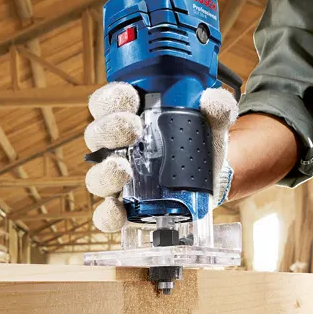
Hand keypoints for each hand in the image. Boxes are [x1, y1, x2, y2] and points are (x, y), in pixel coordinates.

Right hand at [84, 82, 238, 232]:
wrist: (213, 179)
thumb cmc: (200, 142)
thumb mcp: (211, 122)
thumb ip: (216, 108)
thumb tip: (214, 100)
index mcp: (128, 118)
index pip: (106, 103)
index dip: (112, 98)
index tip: (131, 98)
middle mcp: (116, 147)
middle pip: (96, 135)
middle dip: (110, 130)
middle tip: (133, 129)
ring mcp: (118, 179)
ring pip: (96, 175)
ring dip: (106, 172)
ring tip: (124, 168)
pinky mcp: (126, 208)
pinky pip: (106, 215)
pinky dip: (108, 215)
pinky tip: (119, 211)